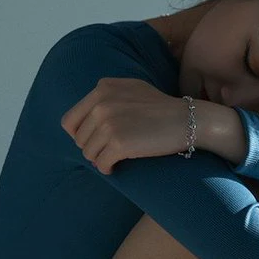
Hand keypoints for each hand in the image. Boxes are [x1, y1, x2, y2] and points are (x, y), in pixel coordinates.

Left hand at [60, 77, 188, 171]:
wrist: (187, 120)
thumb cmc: (162, 108)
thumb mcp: (132, 89)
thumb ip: (107, 95)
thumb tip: (85, 116)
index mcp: (102, 89)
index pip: (70, 120)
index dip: (79, 134)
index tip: (93, 141)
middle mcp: (101, 104)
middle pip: (79, 139)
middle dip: (92, 148)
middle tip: (108, 151)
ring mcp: (109, 123)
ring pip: (88, 153)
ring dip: (100, 159)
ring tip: (114, 159)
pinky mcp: (118, 143)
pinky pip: (101, 164)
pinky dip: (107, 168)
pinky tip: (116, 167)